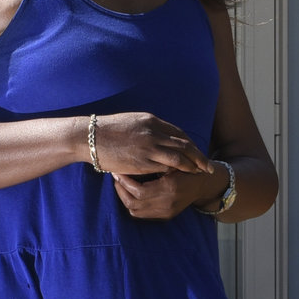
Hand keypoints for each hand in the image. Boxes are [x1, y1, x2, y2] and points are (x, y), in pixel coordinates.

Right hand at [89, 112, 208, 177]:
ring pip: (179, 157)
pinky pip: (165, 167)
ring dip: (192, 166)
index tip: (197, 151)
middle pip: (184, 144)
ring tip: (201, 174)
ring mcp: (149, 147)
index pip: (179, 133)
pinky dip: (175, 172)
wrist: (90, 136)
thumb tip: (157, 134)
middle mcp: (154, 132)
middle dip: (198, 156)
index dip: (190, 144)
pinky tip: (181, 178)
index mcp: (151, 121)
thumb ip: (147, 128)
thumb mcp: (132, 122)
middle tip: (208, 166)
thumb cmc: (107, 130)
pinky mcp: (142, 161)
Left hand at [111, 164, 230, 221]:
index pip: (139, 190)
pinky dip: (132, 204)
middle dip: (121, 190)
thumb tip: (129, 160)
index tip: (118, 171)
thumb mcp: (173, 162)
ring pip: (135, 211)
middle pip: (133, 203)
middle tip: (116, 177)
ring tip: (120, 184)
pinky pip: (142, 214)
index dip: (125, 181)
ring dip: (124, 198)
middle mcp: (167, 203)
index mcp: (169, 188)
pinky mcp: (165, 216)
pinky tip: (129, 193)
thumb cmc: (186, 167)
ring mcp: (166, 212)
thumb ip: (154, 163)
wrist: (202, 184)